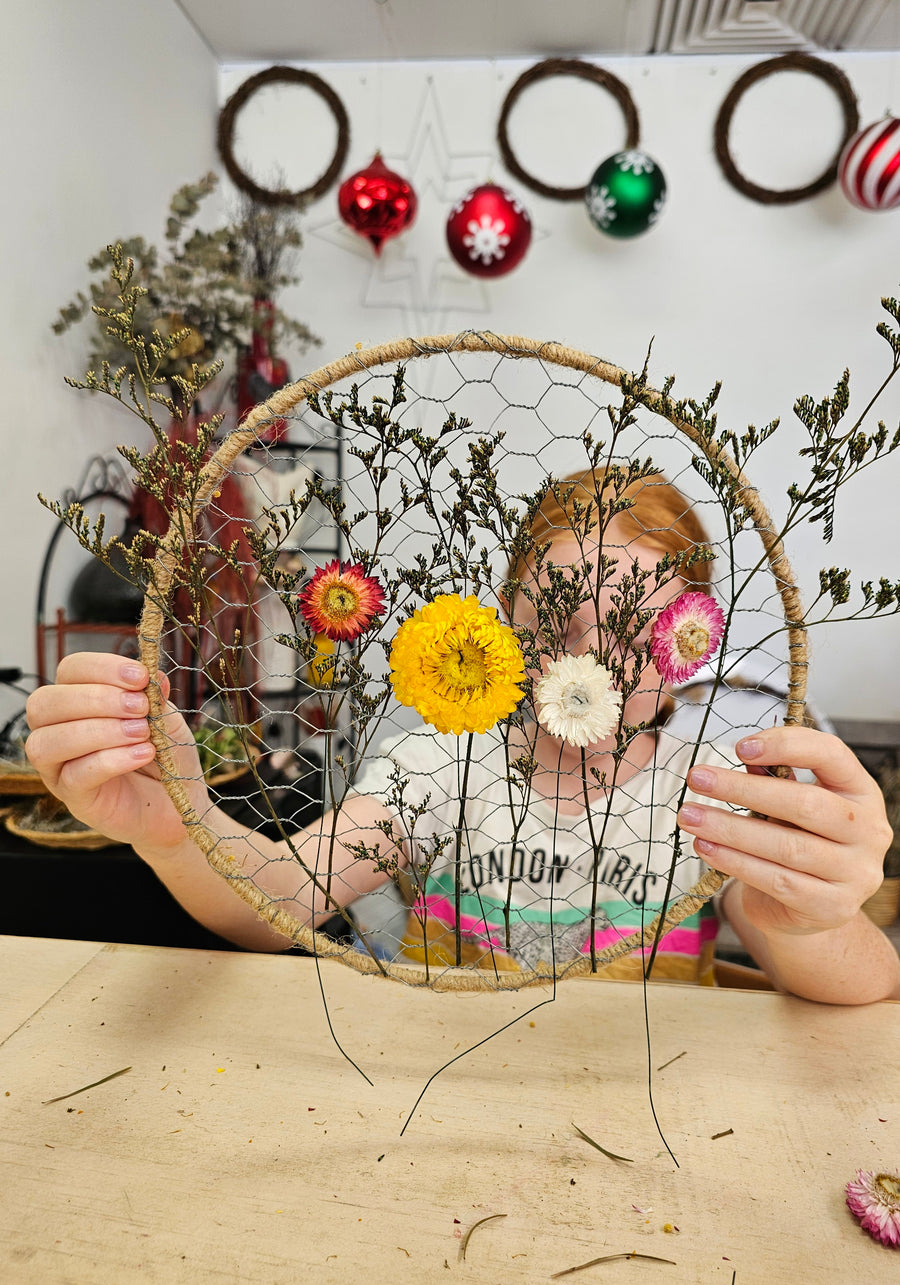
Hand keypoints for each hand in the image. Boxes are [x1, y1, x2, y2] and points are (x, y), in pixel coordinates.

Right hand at [25, 652, 205, 850]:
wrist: (180, 805)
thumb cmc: (167, 757)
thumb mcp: (166, 720)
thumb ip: (155, 698)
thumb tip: (152, 674)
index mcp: (78, 702)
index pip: (69, 671)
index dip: (101, 668)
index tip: (140, 677)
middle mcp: (58, 732)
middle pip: (44, 703)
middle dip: (96, 699)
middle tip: (140, 707)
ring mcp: (59, 768)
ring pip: (47, 742)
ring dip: (99, 730)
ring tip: (142, 732)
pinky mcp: (74, 798)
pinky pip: (75, 775)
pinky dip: (112, 759)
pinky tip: (143, 753)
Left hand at [676, 726, 890, 937]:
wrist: (813, 908)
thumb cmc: (800, 841)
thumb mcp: (791, 806)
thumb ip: (774, 780)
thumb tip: (746, 759)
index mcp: (862, 792)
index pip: (830, 755)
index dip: (786, 745)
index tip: (739, 747)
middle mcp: (869, 831)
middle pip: (804, 803)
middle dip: (743, 789)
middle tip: (698, 779)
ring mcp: (856, 873)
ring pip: (786, 846)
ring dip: (730, 828)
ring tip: (690, 816)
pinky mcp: (833, 907)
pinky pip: (777, 881)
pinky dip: (736, 862)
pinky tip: (706, 847)